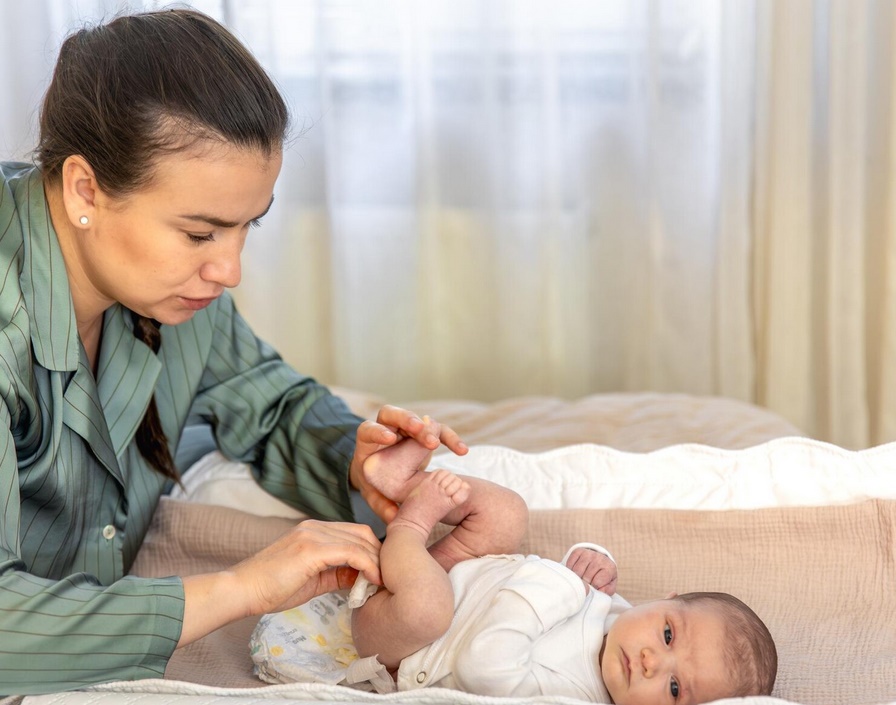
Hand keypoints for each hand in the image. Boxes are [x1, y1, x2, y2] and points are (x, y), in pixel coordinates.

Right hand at [179, 520, 381, 645]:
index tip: (380, 573)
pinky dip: (367, 565)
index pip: (354, 532)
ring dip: (376, 561)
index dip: (372, 551)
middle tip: (385, 578)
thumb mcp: (312, 580)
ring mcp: (312, 535)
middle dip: (379, 554)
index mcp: (313, 530)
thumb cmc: (272, 588)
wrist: (242, 590)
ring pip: (359, 540)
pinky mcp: (311, 548)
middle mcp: (314, 526)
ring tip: (381, 582)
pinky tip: (371, 581)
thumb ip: (337, 573)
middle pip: (361, 533)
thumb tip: (362, 577)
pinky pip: (351, 552)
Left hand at [349, 405, 467, 522]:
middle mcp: (387, 430)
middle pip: (394, 415)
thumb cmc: (374, 482)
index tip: (389, 438)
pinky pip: (439, 431)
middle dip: (407, 420)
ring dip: (431, 429)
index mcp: (368, 442)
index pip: (369, 430)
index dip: (378, 431)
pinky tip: (462, 451)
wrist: (381, 472)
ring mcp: (407, 429)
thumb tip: (393, 517)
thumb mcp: (373, 494)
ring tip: (437, 443)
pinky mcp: (424, 433)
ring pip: (419, 420)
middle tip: (419, 429)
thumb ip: (381, 504)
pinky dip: (450, 439)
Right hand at [565, 547, 617, 594]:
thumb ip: (607, 591)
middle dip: (585, 584)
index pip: (597, 582)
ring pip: (577, 571)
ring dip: (577, 578)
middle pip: (586, 577)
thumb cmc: (604, 577)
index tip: (594, 587)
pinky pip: (570, 564)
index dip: (594, 588)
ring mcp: (588, 553)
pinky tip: (576, 572)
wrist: (600, 561)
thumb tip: (600, 591)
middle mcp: (599, 558)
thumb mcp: (609, 585)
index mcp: (610, 567)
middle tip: (587, 584)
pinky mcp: (578, 551)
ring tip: (581, 579)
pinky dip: (571, 570)